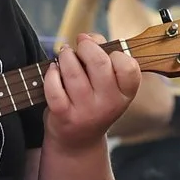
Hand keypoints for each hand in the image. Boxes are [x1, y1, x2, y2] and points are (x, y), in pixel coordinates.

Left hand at [44, 33, 141, 150]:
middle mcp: (109, 104)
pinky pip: (54, 87)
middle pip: (99, 62)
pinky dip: (51, 73)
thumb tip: (85, 38)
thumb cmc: (93, 102)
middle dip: (86, 47)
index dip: (114, 53)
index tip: (103, 52)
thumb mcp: (108, 85)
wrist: (78, 142)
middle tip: (80, 47)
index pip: (128, 66)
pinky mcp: (64, 115)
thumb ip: (104, 56)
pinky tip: (53, 71)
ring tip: (64, 56)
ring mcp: (86, 111)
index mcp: (125, 94)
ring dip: (65, 56)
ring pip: (73, 71)